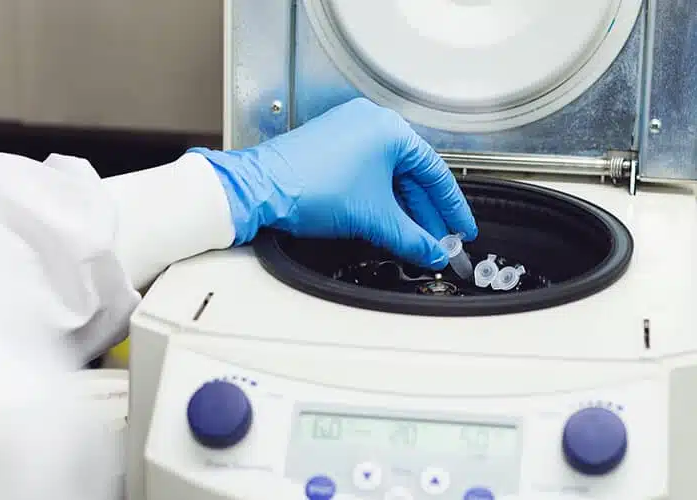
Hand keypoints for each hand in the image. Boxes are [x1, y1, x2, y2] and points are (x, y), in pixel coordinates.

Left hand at [189, 97, 476, 269]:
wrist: (259, 189)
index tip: (462, 228)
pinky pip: (367, 173)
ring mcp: (348, 132)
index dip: (452, 207)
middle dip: (426, 212)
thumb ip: (411, 239)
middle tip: (439, 239)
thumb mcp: (372, 218)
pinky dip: (380, 197)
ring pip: (388, 175)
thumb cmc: (310, 187)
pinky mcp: (330, 145)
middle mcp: (370, 123)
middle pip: (412, 174)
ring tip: (414, 236)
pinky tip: (387, 220)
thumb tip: (432, 252)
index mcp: (389, 130)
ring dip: (402, 207)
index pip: (434, 173)